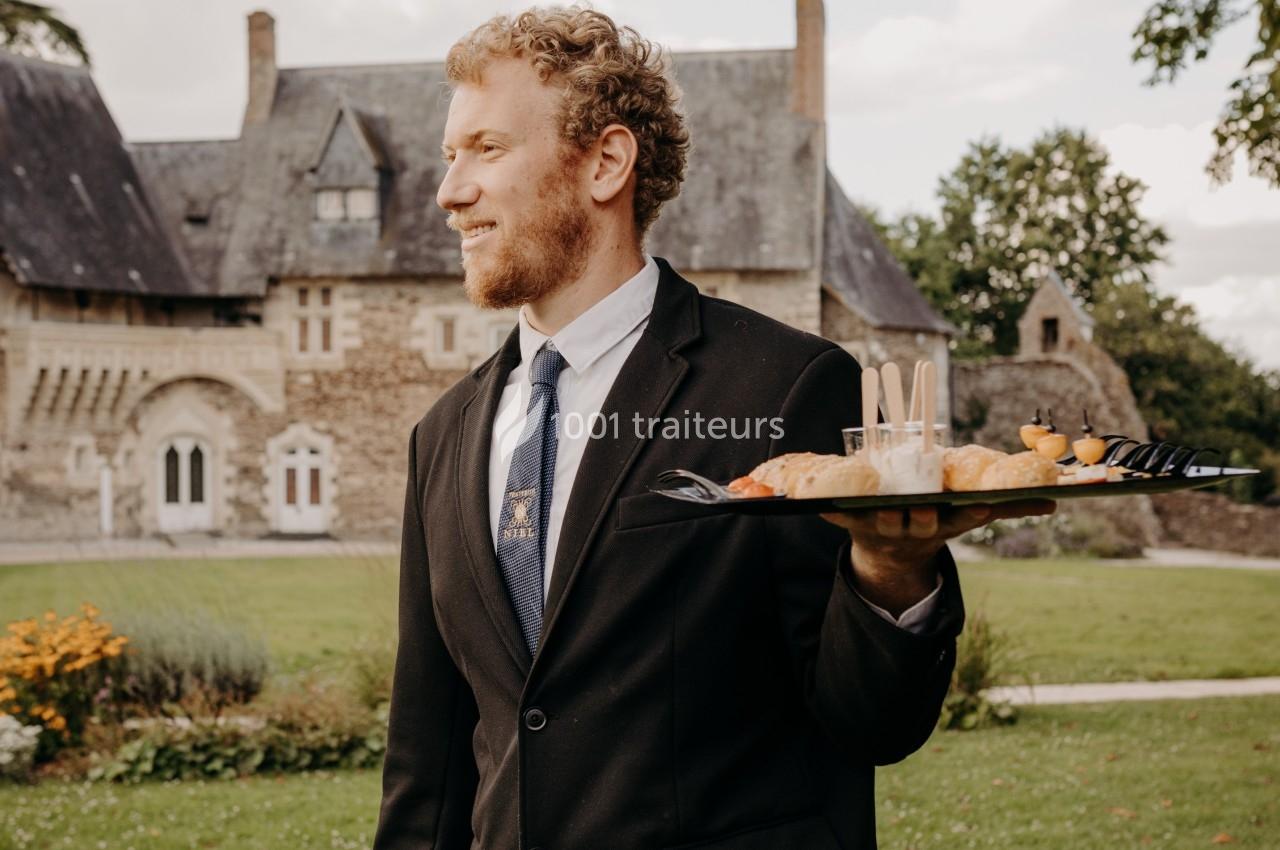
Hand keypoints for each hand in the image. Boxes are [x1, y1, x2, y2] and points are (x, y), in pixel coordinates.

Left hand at [820, 500, 1055, 615]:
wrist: (892, 556)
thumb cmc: (935, 521)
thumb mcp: (968, 515)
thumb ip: (1009, 507)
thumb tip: (1056, 501)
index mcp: (943, 524)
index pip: (961, 519)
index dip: (969, 514)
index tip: (977, 506)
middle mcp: (915, 528)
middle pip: (920, 523)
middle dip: (920, 516)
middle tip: (921, 505)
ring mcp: (884, 528)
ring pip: (883, 522)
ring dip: (880, 515)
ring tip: (879, 505)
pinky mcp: (854, 525)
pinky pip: (839, 519)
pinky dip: (828, 513)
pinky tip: (818, 504)